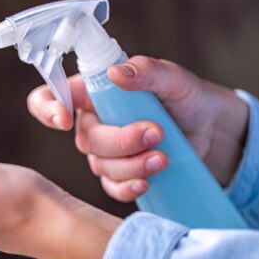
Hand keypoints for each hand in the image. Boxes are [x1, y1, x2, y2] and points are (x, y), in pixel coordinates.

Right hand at [27, 56, 248, 201]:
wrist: (213, 130)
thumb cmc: (186, 96)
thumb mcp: (171, 77)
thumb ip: (145, 70)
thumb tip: (116, 73)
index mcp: (92, 93)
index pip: (49, 99)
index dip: (46, 109)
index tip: (65, 120)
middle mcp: (93, 123)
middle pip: (85, 139)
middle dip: (120, 140)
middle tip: (155, 132)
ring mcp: (106, 152)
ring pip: (101, 165)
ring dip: (132, 163)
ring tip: (163, 156)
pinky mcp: (121, 175)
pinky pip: (112, 188)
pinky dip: (128, 187)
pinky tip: (147, 181)